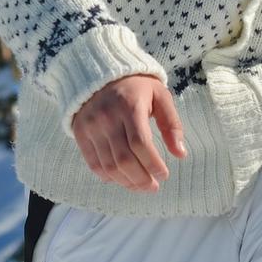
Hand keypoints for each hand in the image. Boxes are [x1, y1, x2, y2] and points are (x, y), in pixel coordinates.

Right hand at [72, 74, 186, 192]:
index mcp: (129, 106)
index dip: (153, 164)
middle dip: (141, 179)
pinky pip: (93, 164)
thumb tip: (180, 154)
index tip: (164, 175)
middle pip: (124, 159)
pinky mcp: (80, 134)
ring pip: (108, 166)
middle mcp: (106, 117)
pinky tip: (121, 179)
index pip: (140, 144)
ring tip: (140, 186)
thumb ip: (172, 124)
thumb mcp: (160, 97)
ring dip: (126, 182)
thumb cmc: (136, 87)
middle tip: (153, 187)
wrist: (99, 73)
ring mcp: (91, 127)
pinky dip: (108, 177)